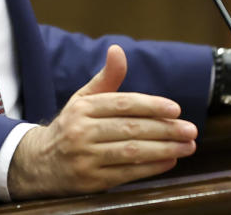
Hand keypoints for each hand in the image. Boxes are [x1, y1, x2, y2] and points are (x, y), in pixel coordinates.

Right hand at [7, 45, 196, 199]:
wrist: (40, 163)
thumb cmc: (71, 126)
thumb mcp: (83, 99)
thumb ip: (106, 78)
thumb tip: (118, 50)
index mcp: (82, 108)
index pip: (122, 104)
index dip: (151, 105)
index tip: (175, 109)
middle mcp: (82, 132)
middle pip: (130, 129)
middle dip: (165, 129)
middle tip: (190, 130)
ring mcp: (86, 158)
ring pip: (131, 152)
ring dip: (164, 149)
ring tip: (187, 146)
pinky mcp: (91, 181)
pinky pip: (127, 173)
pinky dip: (151, 168)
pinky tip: (170, 161)